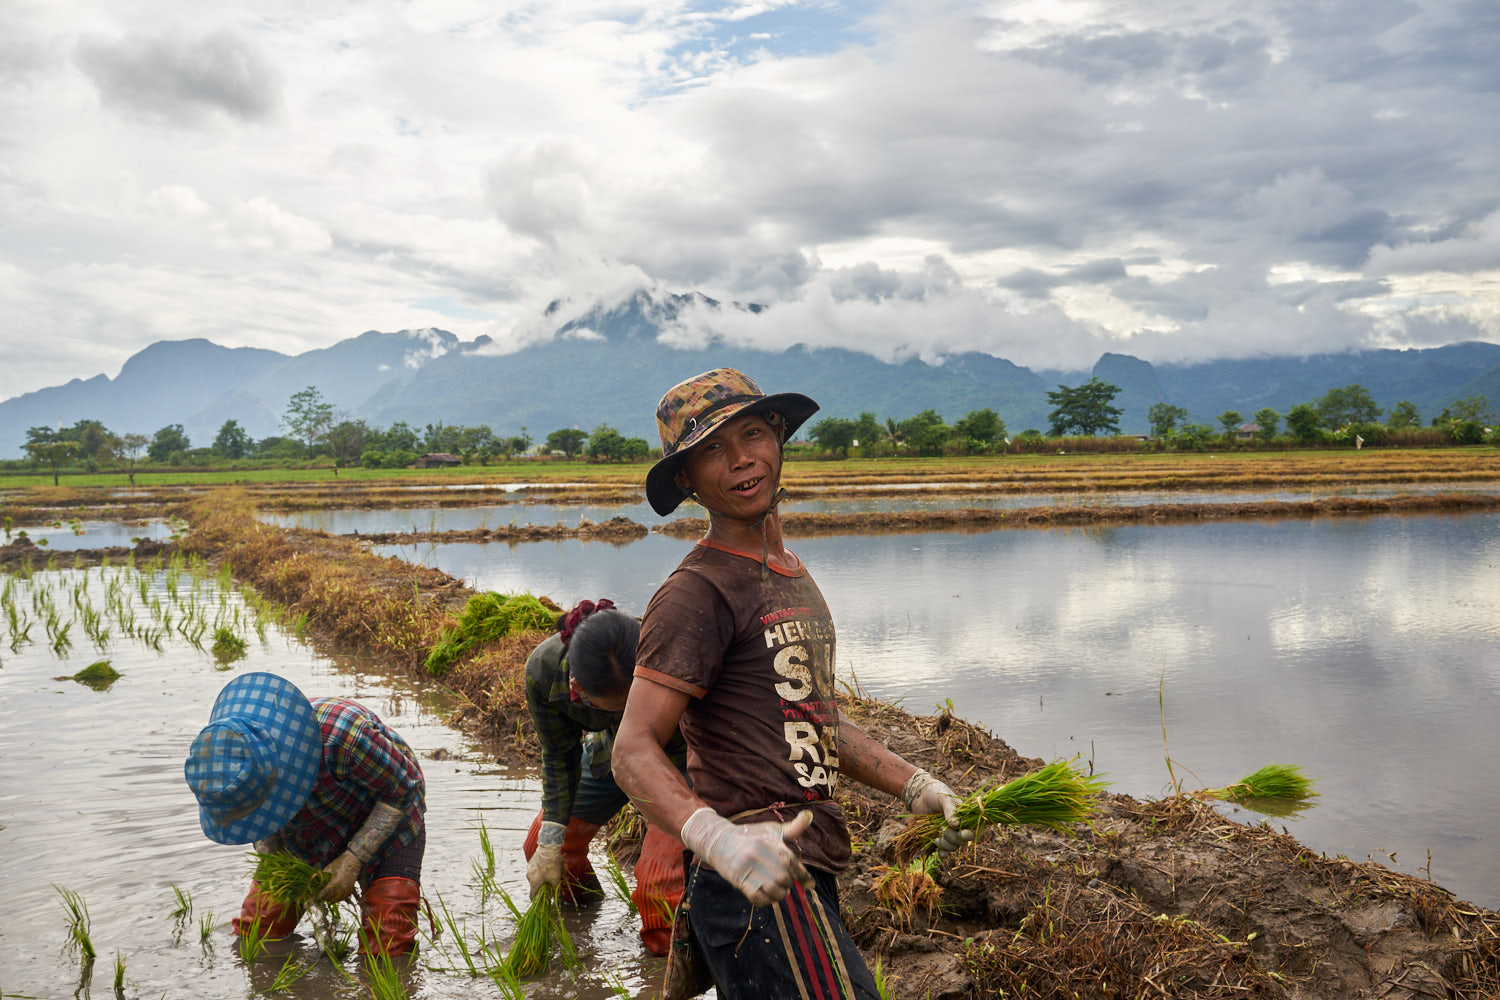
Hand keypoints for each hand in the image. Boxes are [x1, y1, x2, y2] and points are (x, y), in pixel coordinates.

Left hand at [319, 851, 361, 902]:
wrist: (354, 859)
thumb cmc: (340, 862)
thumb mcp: (329, 869)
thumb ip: (322, 878)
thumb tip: (315, 885)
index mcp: (336, 882)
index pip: (324, 893)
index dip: (317, 896)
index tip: (309, 901)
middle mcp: (342, 888)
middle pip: (329, 898)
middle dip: (323, 896)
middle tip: (320, 891)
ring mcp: (347, 890)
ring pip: (335, 900)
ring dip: (329, 897)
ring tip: (327, 891)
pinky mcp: (350, 890)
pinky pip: (341, 898)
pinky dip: (336, 897)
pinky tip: (334, 892)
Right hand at [527, 843, 564, 896]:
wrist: (548, 848)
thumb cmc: (552, 864)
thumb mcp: (556, 878)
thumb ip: (556, 889)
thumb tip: (556, 898)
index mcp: (534, 882)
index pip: (532, 896)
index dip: (536, 900)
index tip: (540, 901)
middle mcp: (529, 877)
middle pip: (535, 886)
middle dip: (543, 886)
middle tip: (551, 883)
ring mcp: (529, 869)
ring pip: (535, 877)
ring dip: (542, 877)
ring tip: (552, 873)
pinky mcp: (530, 863)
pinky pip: (534, 870)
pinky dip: (540, 871)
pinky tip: (548, 867)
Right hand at [680, 807, 814, 906]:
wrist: (719, 840)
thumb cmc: (750, 836)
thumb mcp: (771, 829)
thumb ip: (793, 827)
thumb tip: (810, 815)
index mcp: (770, 841)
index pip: (793, 863)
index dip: (802, 876)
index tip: (807, 883)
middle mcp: (760, 853)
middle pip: (785, 878)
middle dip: (788, 884)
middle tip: (785, 884)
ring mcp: (748, 867)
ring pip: (773, 890)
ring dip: (779, 895)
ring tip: (778, 892)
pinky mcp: (738, 880)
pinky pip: (758, 898)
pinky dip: (766, 901)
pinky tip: (766, 896)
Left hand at [903, 769, 972, 852]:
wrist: (919, 795)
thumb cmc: (934, 793)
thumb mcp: (943, 798)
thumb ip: (950, 810)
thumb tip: (956, 825)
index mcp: (965, 816)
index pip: (974, 828)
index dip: (970, 834)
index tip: (962, 833)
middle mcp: (959, 826)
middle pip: (963, 840)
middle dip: (954, 838)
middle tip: (942, 829)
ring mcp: (949, 832)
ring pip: (954, 846)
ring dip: (946, 846)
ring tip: (936, 839)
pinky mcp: (940, 836)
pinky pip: (944, 849)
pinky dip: (943, 852)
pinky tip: (940, 854)